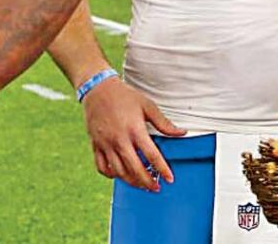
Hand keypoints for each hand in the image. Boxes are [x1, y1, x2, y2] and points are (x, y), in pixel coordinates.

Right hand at [81, 76, 186, 190]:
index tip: (170, 179)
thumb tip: (181, 133)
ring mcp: (105, 144)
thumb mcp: (147, 106)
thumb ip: (164, 123)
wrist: (98, 89)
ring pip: (118, 171)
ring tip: (142, 184)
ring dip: (131, 181)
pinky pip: (102, 167)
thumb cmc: (125, 96)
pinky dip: (111, 174)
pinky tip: (120, 175)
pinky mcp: (95, 145)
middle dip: (147, 182)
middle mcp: (119, 140)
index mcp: (134, 130)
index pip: (152, 155)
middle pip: (134, 168)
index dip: (162, 169)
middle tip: (156, 187)